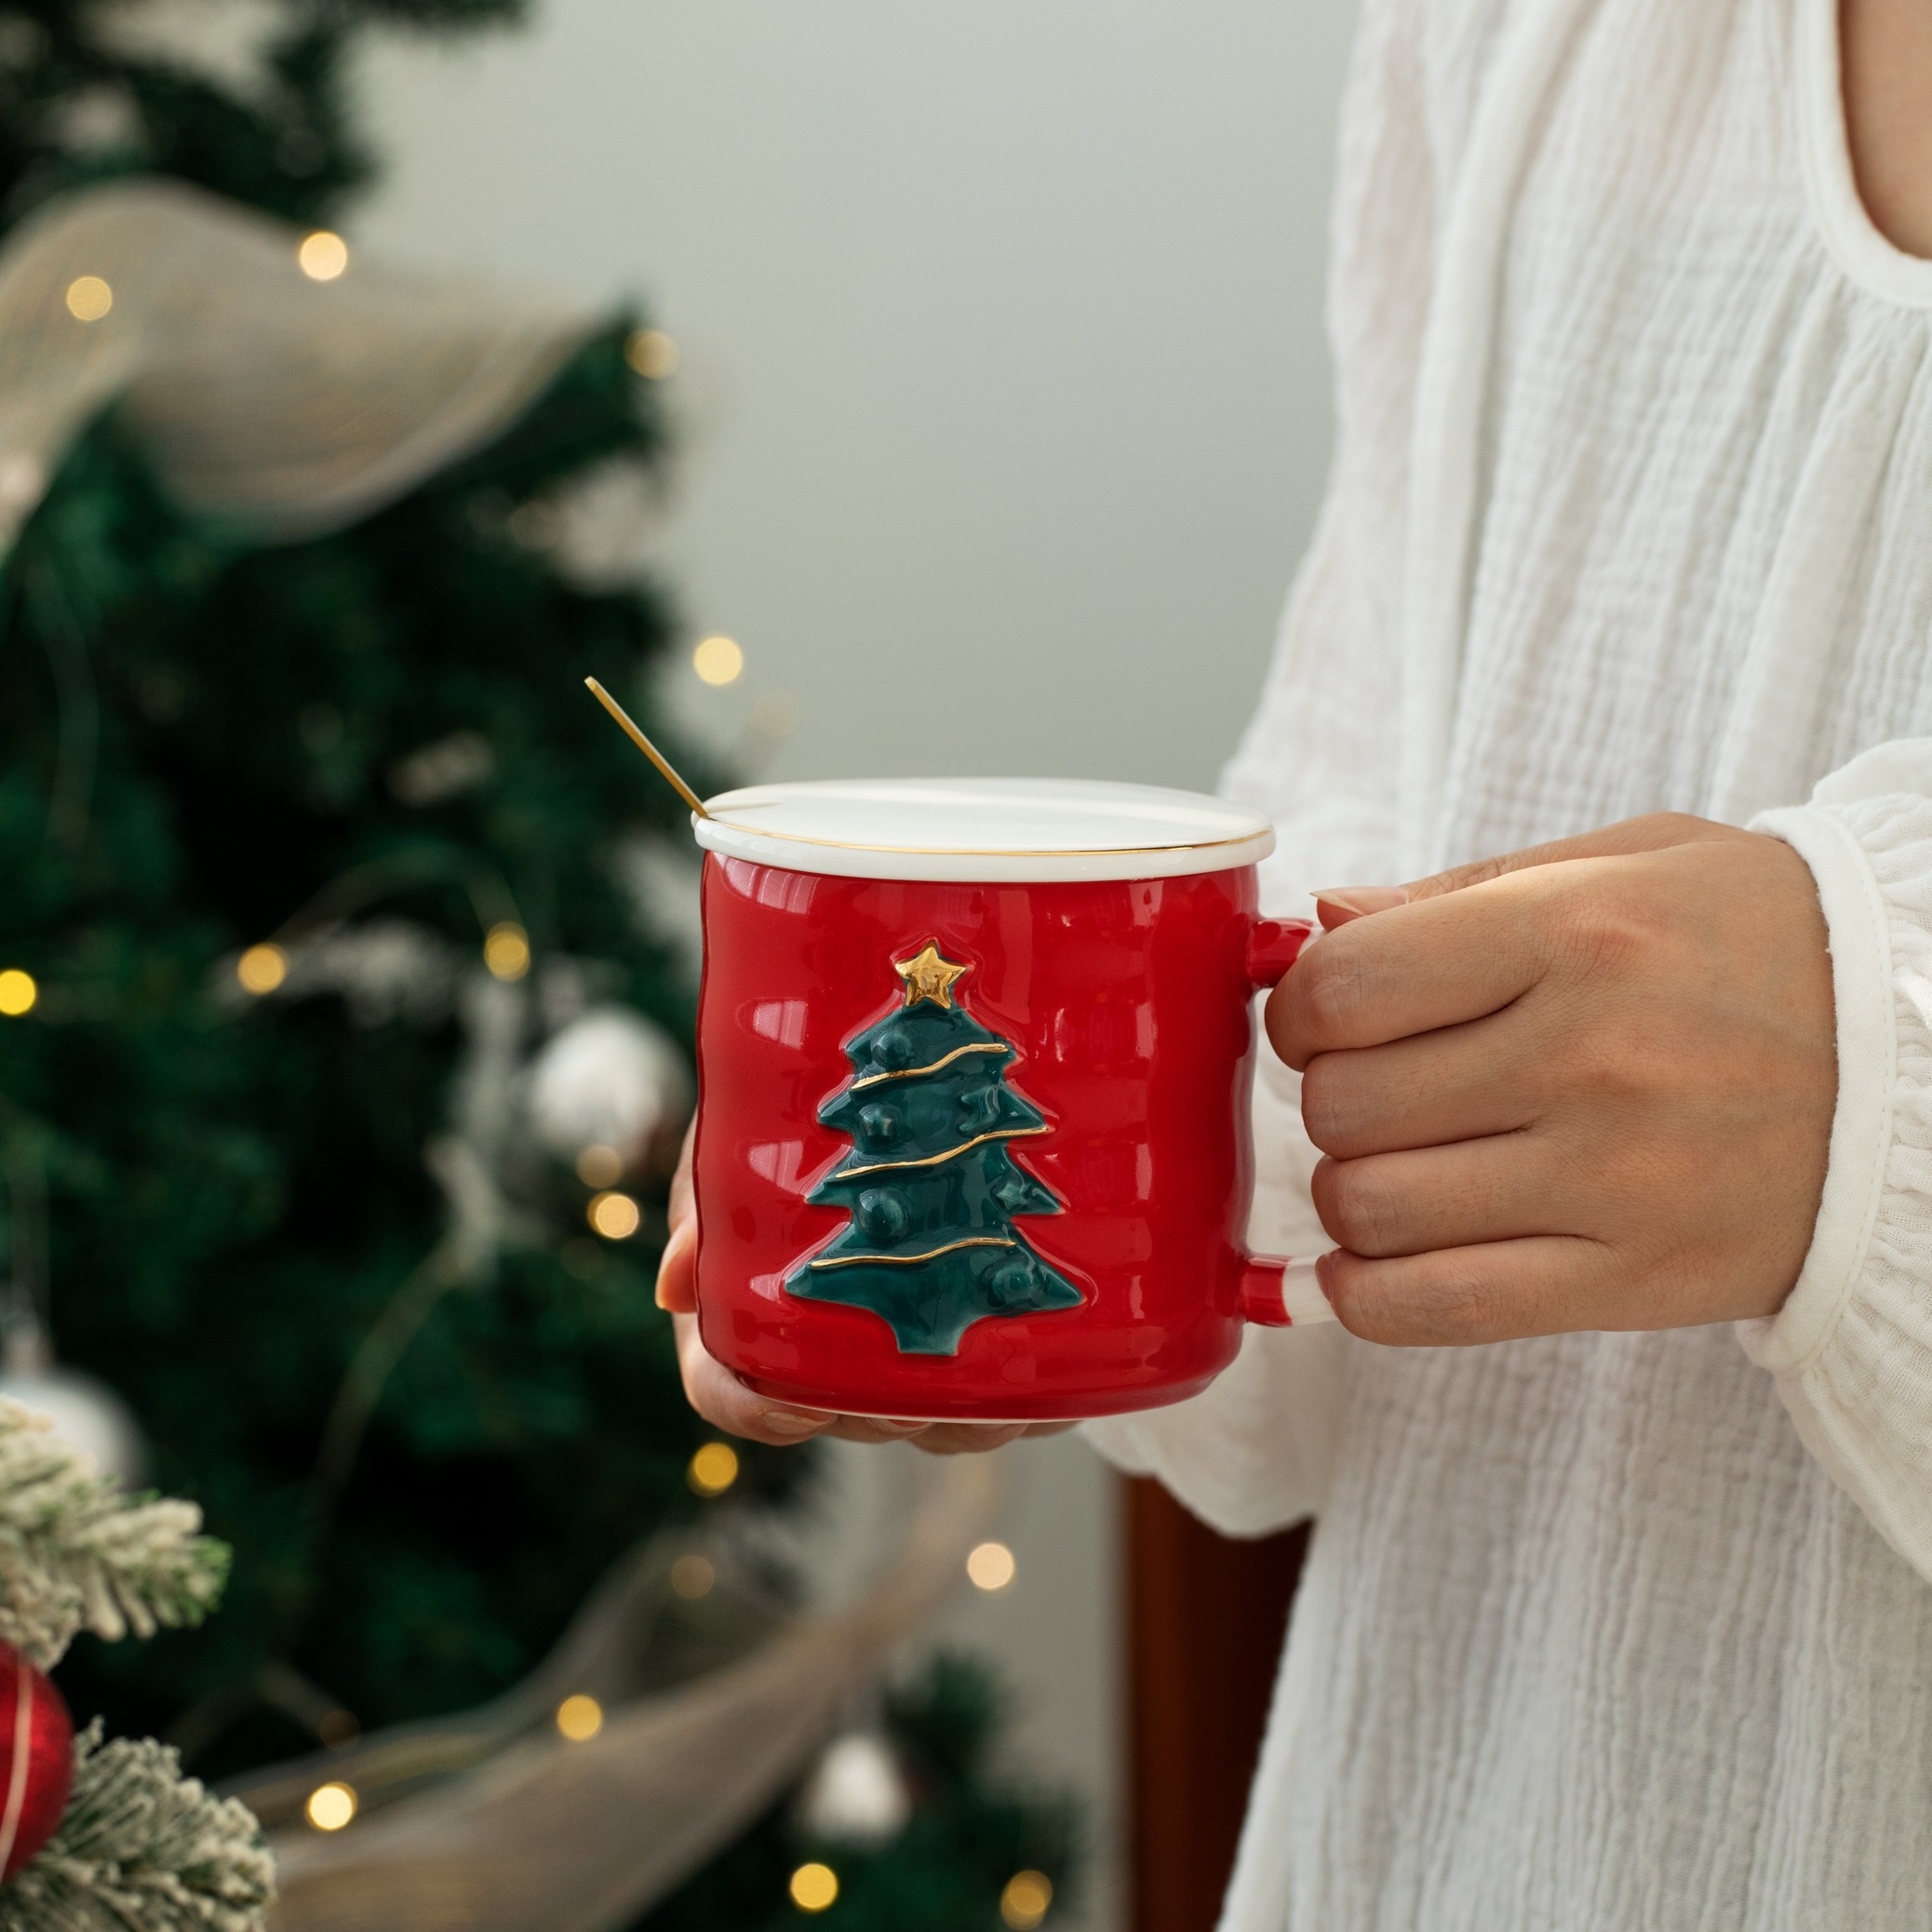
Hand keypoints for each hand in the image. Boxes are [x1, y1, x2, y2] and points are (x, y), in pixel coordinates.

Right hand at [655, 1123, 1072, 1452]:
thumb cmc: (799, 1123)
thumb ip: (706, 1200)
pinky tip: (1059, 1375)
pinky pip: (1017, 1398)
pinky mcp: (993, 1353)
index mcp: (754, 1309)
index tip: (793, 1409)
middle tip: (916, 1391)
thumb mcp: (742, 1143)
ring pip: (936, 1425)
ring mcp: (913, 1359)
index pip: (730, 1389)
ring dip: (965, 1417)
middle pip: (845, 1417)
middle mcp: (831, 1352)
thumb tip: (675, 1282)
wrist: (902, 1084)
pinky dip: (1037, 1396)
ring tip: (998, 1384)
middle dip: (880, 1416)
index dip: (754, 1410)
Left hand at [1265, 814, 1836, 1345]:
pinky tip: (1371, 1262)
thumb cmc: (1758, 943)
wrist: (1926, 1066)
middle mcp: (1593, 1056)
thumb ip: (1462, 891)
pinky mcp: (1636, 1279)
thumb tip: (1321, 920)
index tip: (1322, 1016)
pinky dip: (1368, 1295)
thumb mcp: (1630, 863)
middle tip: (1378, 1084)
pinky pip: (1437, 1309)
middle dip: (1330, 1096)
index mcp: (1580, 931)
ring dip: (1351, 1191)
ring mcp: (1616, 1179)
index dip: (1300, 1007)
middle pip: (1344, 1104)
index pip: (1346, 987)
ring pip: (1370, 1209)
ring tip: (1402, 1161)